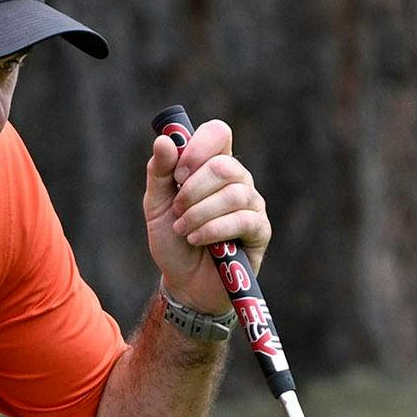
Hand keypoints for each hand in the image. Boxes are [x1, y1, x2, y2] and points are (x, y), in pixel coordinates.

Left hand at [142, 117, 270, 315]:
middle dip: (193, 190)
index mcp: (212, 165)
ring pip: (233, 193)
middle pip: (223, 165)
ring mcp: (251, 203)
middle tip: (177, 209)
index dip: (198, 147)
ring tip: (183, 230)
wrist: (184, 283)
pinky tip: (197, 240)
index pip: (218, 132)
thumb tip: (164, 140)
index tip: (178, 173)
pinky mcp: (260, 230)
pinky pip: (242, 219)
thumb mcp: (156, 205)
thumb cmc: (172, 240)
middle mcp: (237, 179)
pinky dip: (213, 230)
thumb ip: (159, 172)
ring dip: (199, 213)